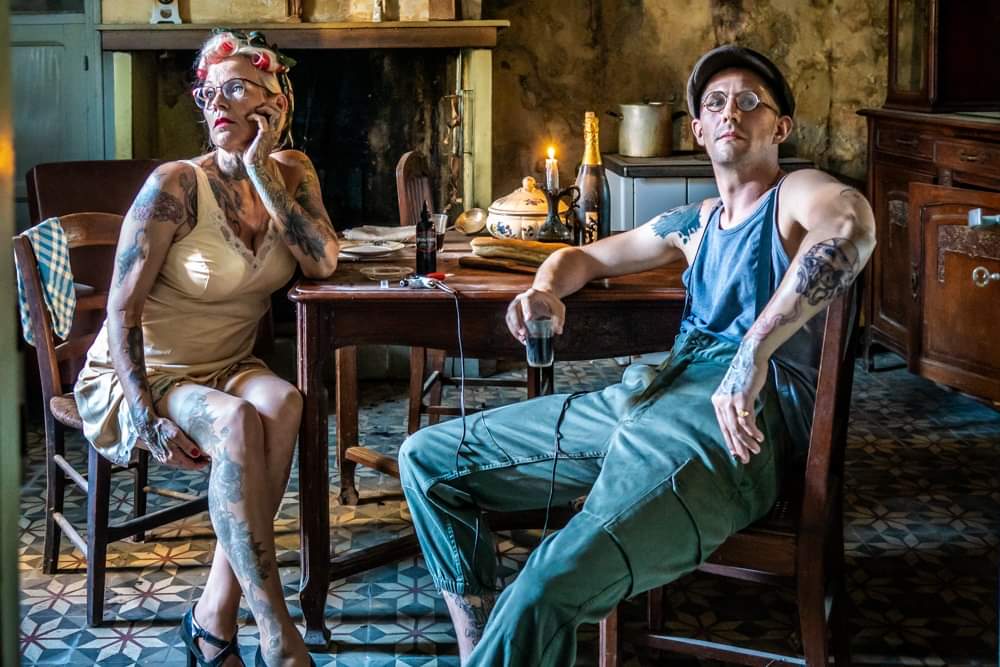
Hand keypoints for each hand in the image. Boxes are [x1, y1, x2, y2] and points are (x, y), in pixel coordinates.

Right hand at [140, 417, 209, 470]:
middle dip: (196, 463)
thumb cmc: (161, 428)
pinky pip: (174, 460)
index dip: (201, 464)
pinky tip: (186, 454)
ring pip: (180, 464)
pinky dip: (182, 459)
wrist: (145, 426)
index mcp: (173, 456)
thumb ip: (187, 445)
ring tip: (198, 457)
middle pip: (186, 465)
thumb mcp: (176, 434)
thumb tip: (197, 454)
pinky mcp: (160, 455)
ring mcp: (163, 459)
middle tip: (206, 458)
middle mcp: (168, 460)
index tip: (208, 460)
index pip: (190, 465)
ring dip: (189, 461)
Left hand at [243, 99, 285, 168]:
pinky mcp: (264, 135)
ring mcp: (271, 133)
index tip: (258, 109)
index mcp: (274, 131)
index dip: (270, 107)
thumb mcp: (255, 138)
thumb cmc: (252, 153)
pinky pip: (262, 120)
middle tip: (257, 109)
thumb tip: (248, 119)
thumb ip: (256, 129)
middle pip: (278, 111)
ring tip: (255, 112)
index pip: (278, 114)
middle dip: (268, 105)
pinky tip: (248, 118)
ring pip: (274, 113)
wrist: (254, 165)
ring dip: (263, 108)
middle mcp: (275, 131)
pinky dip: (255, 115)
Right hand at [505, 288, 564, 342]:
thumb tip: (558, 331)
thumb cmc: (550, 303)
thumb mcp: (558, 308)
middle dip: (517, 322)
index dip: (526, 309)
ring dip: (514, 329)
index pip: (526, 299)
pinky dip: (515, 332)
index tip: (529, 319)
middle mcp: (520, 299)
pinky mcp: (513, 314)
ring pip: (510, 317)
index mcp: (532, 294)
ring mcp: (515, 306)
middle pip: (514, 309)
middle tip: (524, 333)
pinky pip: (510, 323)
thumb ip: (559, 318)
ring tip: (523, 339)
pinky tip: (522, 339)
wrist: (543, 299)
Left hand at [711, 341, 767, 463]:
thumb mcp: (737, 393)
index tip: (737, 454)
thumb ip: (737, 407)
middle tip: (745, 459)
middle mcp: (721, 402)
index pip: (723, 427)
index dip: (730, 442)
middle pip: (729, 430)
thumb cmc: (746, 376)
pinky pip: (746, 420)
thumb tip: (742, 425)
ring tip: (756, 450)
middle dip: (738, 447)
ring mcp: (730, 400)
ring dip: (747, 441)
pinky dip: (753, 431)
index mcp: (717, 402)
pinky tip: (759, 437)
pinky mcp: (741, 398)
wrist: (750, 358)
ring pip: (737, 428)